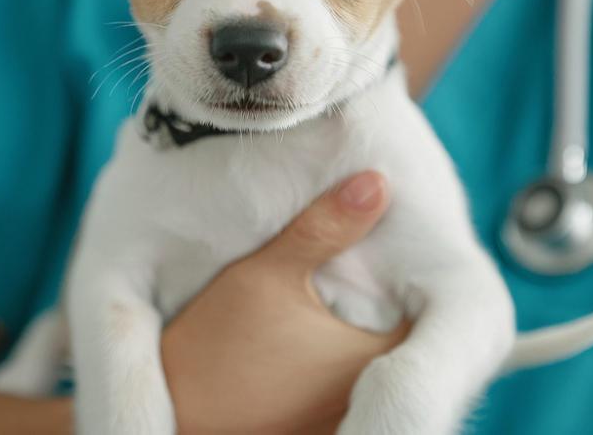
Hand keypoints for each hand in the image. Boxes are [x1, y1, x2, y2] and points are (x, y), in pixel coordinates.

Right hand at [161, 171, 406, 433]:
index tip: (414, 259)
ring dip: (375, 341)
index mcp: (366, 357)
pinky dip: (345, 369)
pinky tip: (324, 344)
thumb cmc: (212, 347)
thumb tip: (376, 182)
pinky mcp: (312, 427)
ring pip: (376, 372)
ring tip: (365, 303)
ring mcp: (338, 418)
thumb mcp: (264, 274)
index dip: (422, 286)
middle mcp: (361, 396)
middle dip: (402, 310)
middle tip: (397, 273)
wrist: (167, 412)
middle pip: (407, 347)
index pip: (425, 320)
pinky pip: (346, 396)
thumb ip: (324, 227)